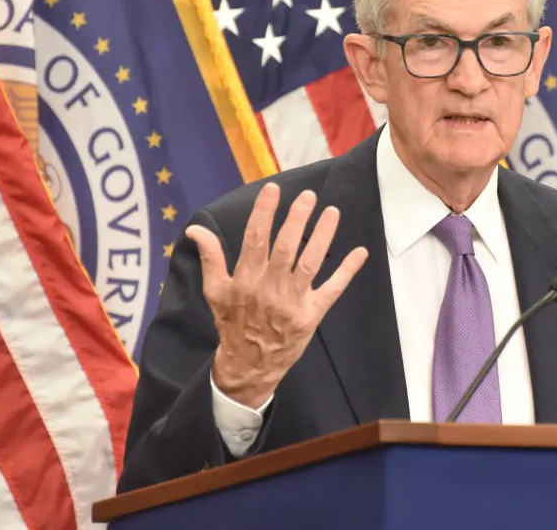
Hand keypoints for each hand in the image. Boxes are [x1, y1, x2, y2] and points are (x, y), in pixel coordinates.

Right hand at [187, 183, 367, 408]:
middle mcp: (270, 289)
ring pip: (310, 263)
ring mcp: (293, 302)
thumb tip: (196, 229)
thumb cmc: (232, 322)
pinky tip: (360, 252)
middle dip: (297, 219)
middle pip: (286, 248)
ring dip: (322, 236)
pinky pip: (332, 290)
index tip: (274, 189)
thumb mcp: (215, 291)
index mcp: (245, 280)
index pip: (255, 239)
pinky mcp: (312, 314)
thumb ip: (210, 258)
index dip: (264, 213)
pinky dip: (347, 271)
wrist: (248, 366)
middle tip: (308, 196)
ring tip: (332, 212)